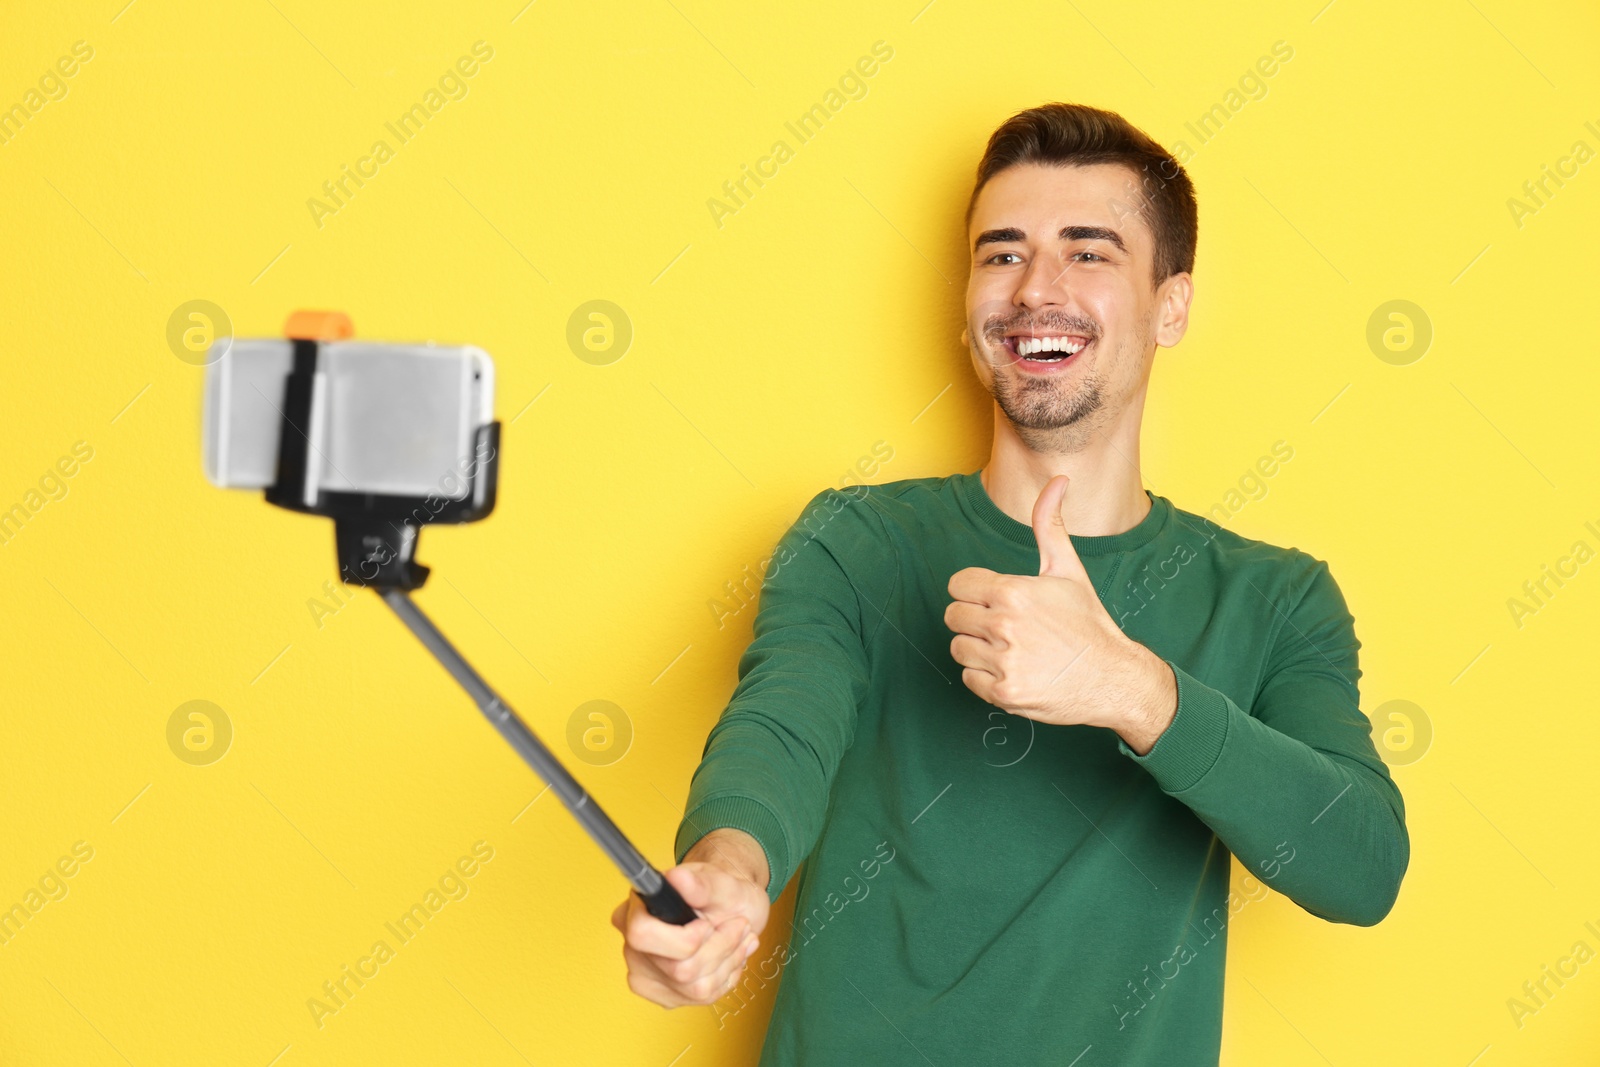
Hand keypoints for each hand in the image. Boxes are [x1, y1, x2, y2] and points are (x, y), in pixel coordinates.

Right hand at [611, 831, 770, 1007]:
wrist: (731, 910)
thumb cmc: (721, 894)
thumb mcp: (720, 883)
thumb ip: (700, 883)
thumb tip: (678, 878)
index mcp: (636, 910)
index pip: (642, 936)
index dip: (684, 938)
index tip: (708, 924)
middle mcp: (633, 946)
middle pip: (678, 969)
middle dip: (719, 948)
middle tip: (740, 926)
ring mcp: (646, 975)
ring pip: (694, 987)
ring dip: (728, 962)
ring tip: (741, 938)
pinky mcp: (664, 995)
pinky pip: (700, 998)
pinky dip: (726, 977)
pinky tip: (730, 956)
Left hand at [944, 475, 1175, 743]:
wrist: (1112, 678)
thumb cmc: (1088, 623)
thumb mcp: (1068, 570)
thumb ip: (1049, 525)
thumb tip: (1058, 480)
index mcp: (1013, 592)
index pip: (957, 585)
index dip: (975, 591)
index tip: (996, 600)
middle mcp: (1004, 626)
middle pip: (952, 616)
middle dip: (973, 618)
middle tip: (1003, 626)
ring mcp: (1003, 662)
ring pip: (958, 647)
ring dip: (978, 649)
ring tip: (1011, 649)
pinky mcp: (1003, 693)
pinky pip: (968, 678)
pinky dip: (986, 677)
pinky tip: (1014, 670)